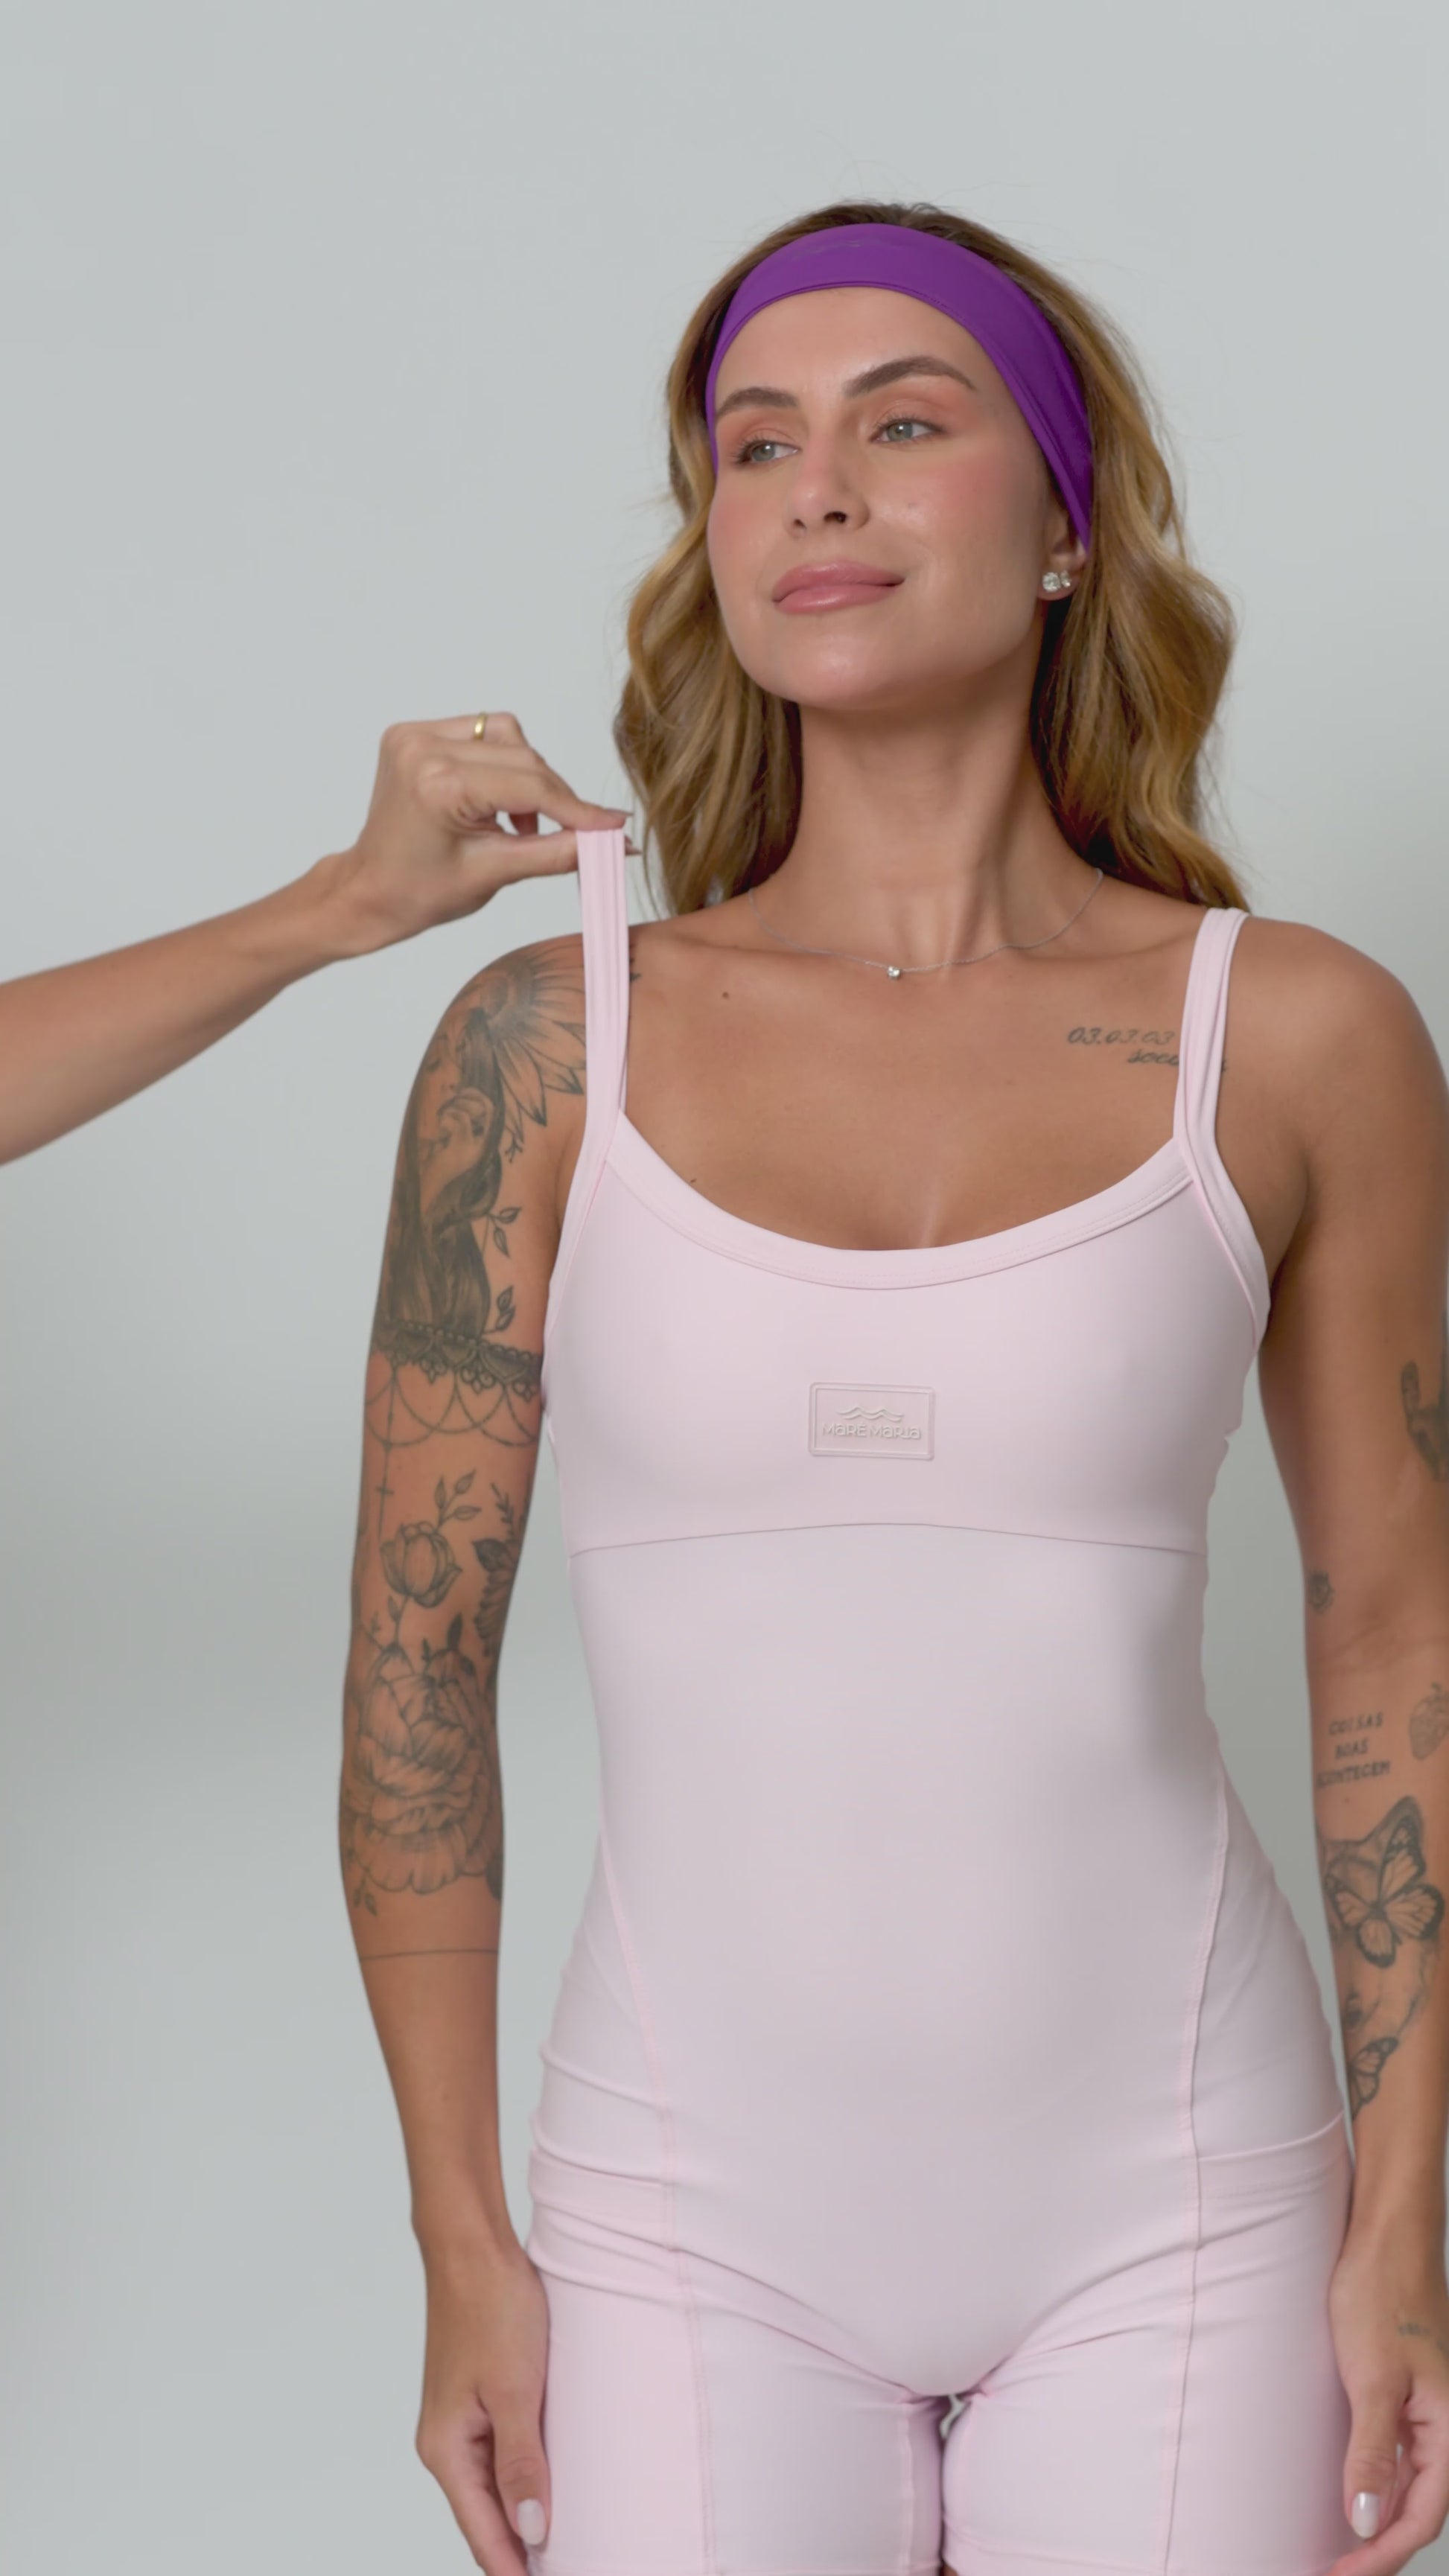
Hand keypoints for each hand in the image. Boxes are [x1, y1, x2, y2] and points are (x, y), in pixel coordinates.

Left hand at [325, 708, 631, 954]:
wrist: (369, 890)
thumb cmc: (419, 892)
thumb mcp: (495, 874)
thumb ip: (558, 852)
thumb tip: (614, 843)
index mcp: (437, 783)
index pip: (529, 786)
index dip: (578, 809)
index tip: (614, 826)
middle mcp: (423, 748)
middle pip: (523, 758)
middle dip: (556, 797)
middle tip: (577, 834)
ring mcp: (415, 736)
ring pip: (508, 738)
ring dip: (529, 777)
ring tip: (519, 824)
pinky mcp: (414, 734)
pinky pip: (482, 736)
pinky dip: (502, 765)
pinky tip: (496, 802)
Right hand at [414, 2234, 552, 2572]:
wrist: (473, 2247)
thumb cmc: (491, 2308)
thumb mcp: (516, 2390)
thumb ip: (522, 2464)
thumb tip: (531, 2533)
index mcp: (446, 2449)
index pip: (483, 2534)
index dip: (516, 2571)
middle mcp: (447, 2443)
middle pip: (486, 2517)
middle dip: (522, 2552)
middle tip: (571, 2569)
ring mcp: (461, 2420)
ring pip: (495, 2487)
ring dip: (525, 2516)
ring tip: (564, 2547)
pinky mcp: (479, 2398)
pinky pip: (501, 2455)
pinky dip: (524, 2477)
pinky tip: (551, 2489)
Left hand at [1327, 2236, 1448, 2573]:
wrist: (1385, 2237)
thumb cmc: (1381, 2295)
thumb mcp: (1372, 2380)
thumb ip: (1372, 2455)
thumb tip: (1366, 2524)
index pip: (1422, 2517)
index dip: (1383, 2554)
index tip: (1341, 2575)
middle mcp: (1447, 2428)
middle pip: (1419, 2509)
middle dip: (1381, 2547)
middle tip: (1333, 2571)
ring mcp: (1428, 2412)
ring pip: (1410, 2486)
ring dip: (1379, 2520)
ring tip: (1339, 2548)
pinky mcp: (1406, 2395)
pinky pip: (1398, 2456)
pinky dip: (1376, 2484)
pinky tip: (1352, 2496)